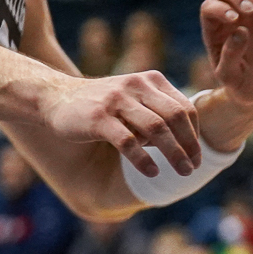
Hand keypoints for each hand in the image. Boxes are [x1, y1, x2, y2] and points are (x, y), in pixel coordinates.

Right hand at [36, 71, 200, 176]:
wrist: (56, 98)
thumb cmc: (103, 106)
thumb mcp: (134, 101)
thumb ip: (158, 115)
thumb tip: (186, 145)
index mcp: (151, 80)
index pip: (184, 107)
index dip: (194, 133)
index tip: (196, 153)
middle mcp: (137, 86)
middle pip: (175, 117)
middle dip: (189, 144)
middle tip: (194, 167)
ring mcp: (117, 100)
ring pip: (157, 128)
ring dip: (174, 153)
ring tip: (183, 172)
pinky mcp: (99, 118)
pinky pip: (128, 141)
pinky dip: (143, 159)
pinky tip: (152, 172)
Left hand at [200, 0, 252, 116]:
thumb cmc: (242, 87)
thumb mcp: (231, 78)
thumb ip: (230, 56)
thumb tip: (239, 30)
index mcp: (214, 32)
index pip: (209, 7)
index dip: (220, 8)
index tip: (235, 20)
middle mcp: (230, 19)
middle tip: (251, 11)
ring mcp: (252, 15)